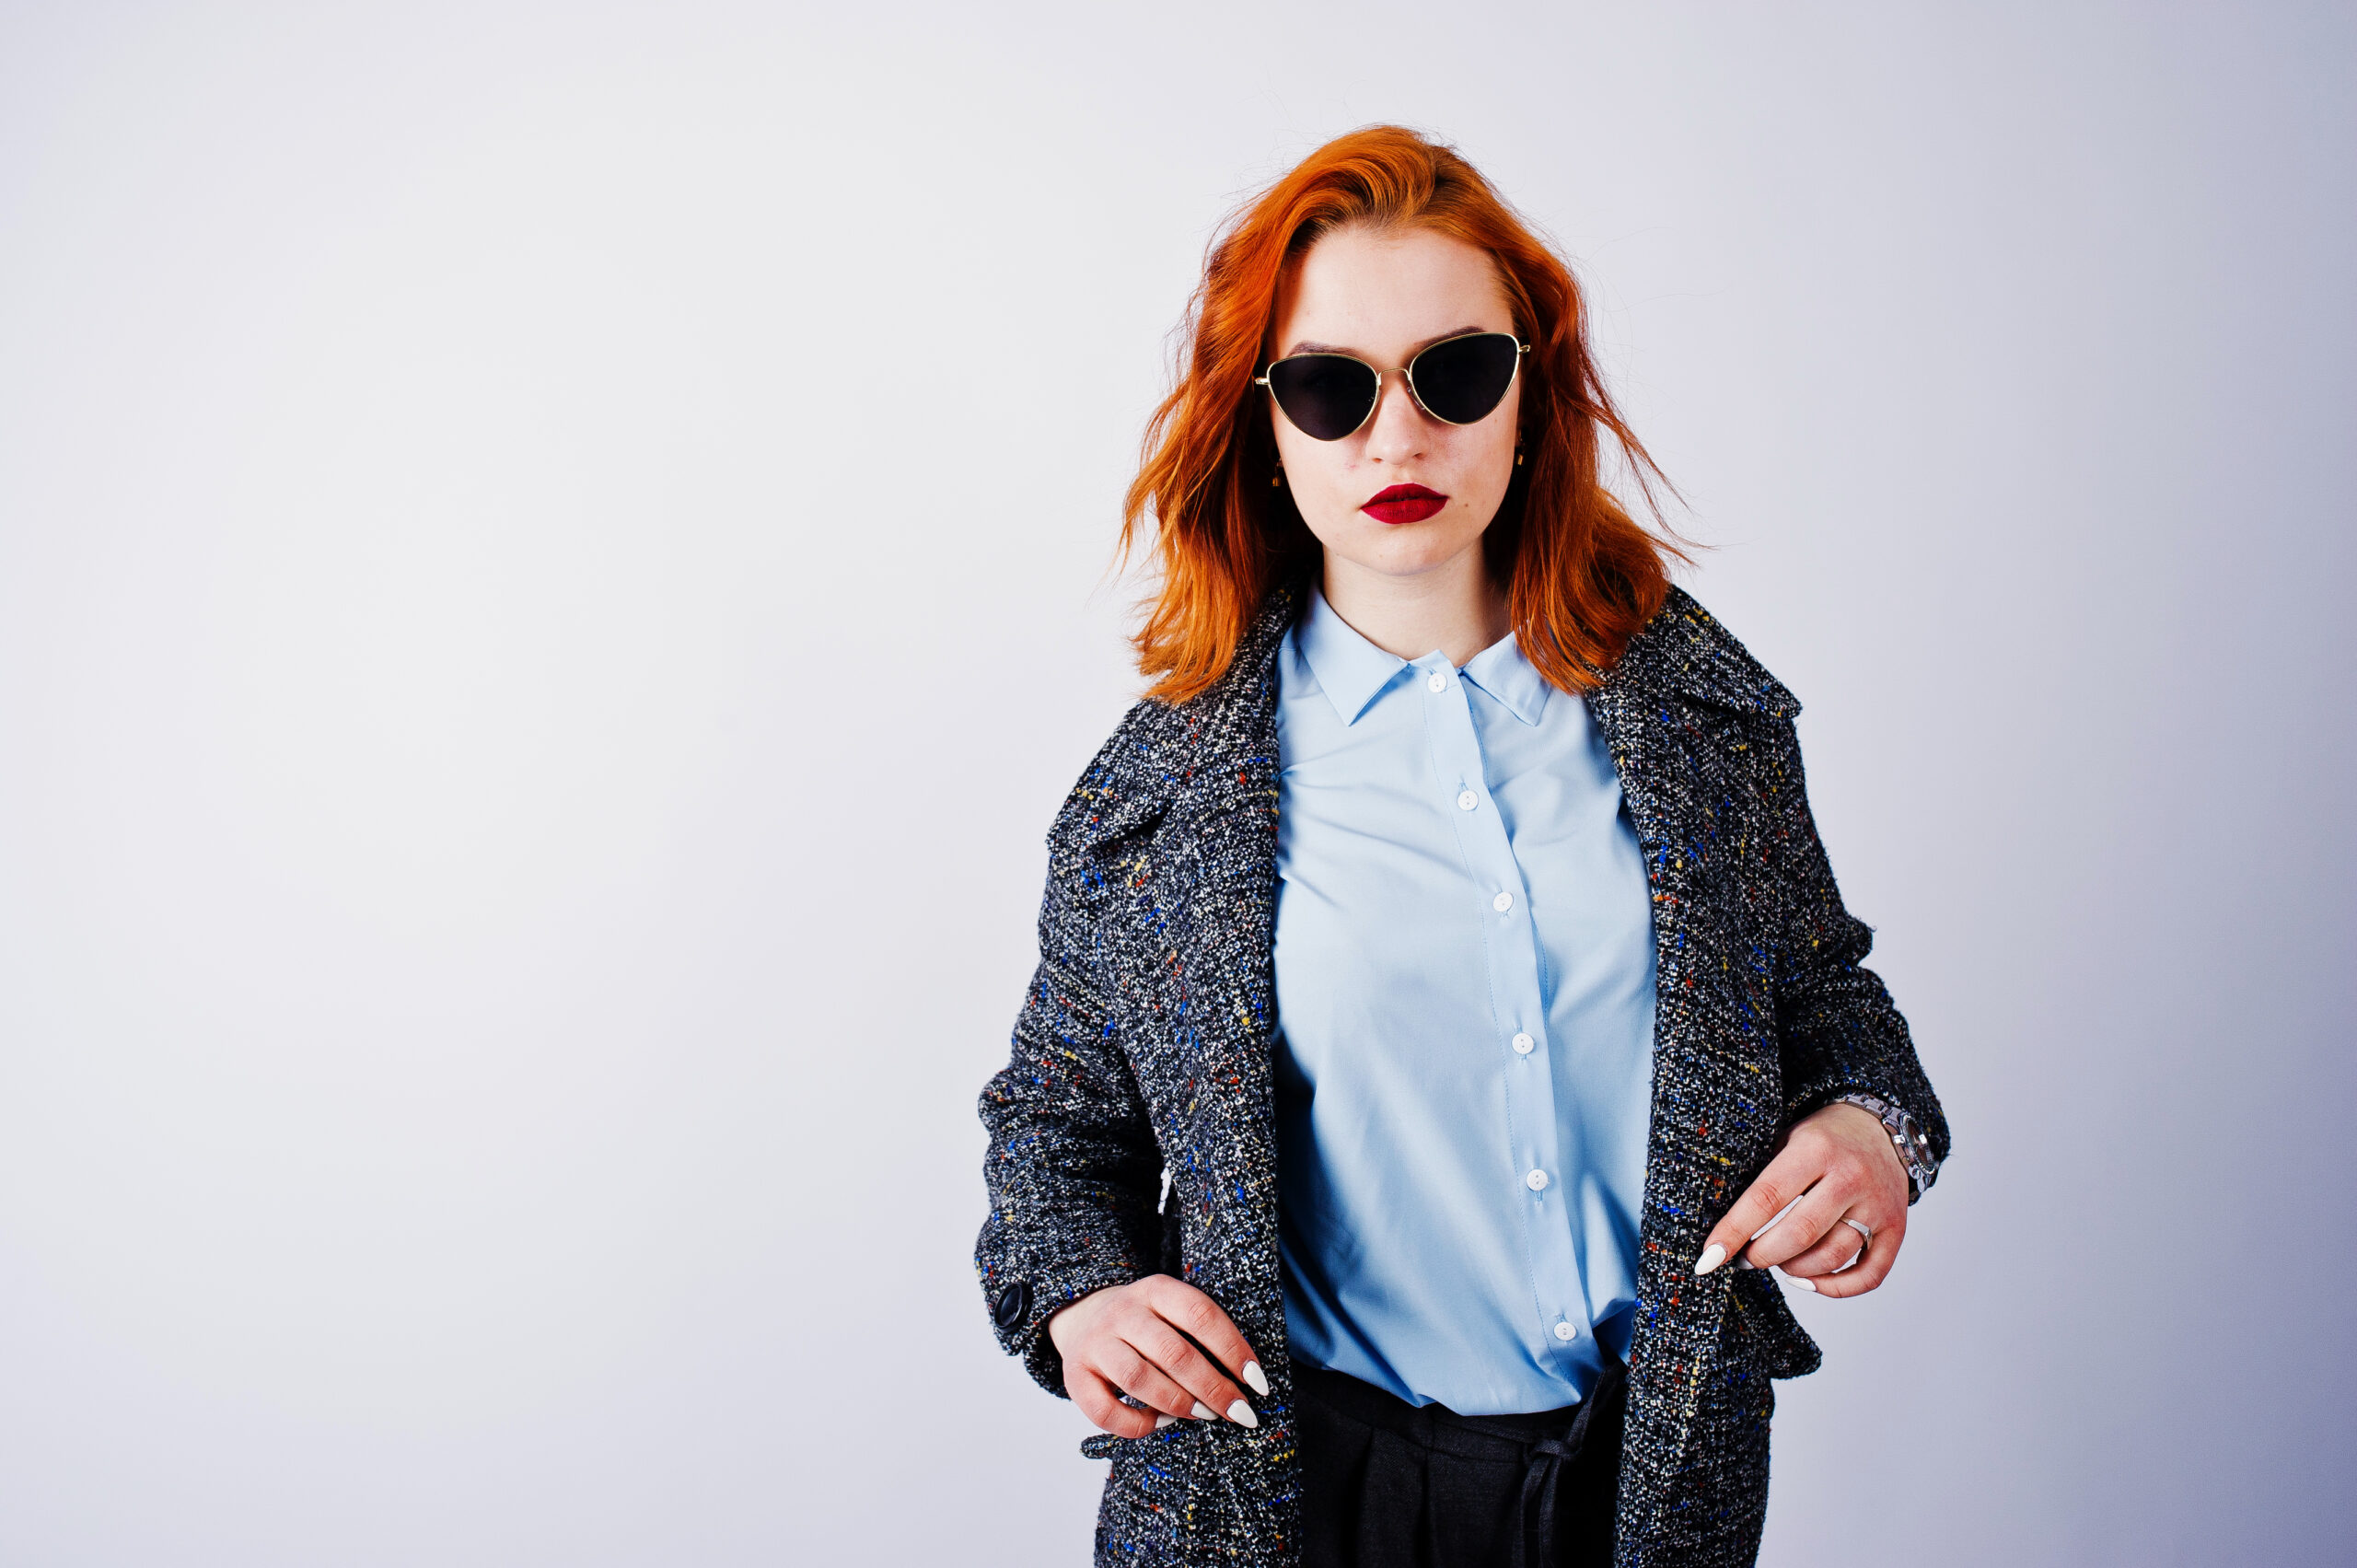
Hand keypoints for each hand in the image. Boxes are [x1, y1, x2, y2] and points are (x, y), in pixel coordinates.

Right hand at [1045, 1274, 1268, 1436]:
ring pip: (1139, 1378)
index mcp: (1155, 1290)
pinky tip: (1159, 1422)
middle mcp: (1123, 1312)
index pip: (1200, 1314)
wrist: (1083, 1316)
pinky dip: (1137, 1424)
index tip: (1257, 1383)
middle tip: (1238, 1412)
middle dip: (1213, 1387)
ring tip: (1205, 1415)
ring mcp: (1096, 1342)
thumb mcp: (1171, 1311)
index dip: (1233, 1349)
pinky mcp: (1075, 1375)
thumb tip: (1246, 1382)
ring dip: (1179, 1403)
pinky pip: (1105, 1409)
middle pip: (1173, 1352)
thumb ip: (1200, 1336)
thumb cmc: (1146, 1324)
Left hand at [1693, 1103, 1908, 1298]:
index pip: (1766, 1198)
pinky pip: (1869, 1275)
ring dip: (1794, 1270)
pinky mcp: (1896, 1228)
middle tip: (1743, 1260)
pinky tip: (1809, 1281)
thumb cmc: (1821, 1138)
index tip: (1707, 1259)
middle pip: (1799, 1233)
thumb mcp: (1786, 1138)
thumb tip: (1722, 1228)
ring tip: (1778, 1261)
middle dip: (1761, 1256)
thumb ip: (1761, 1177)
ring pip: (1831, 1257)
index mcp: (1815, 1149)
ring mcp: (1878, 1205)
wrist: (1880, 1127)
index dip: (1733, 1232)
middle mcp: (1851, 1177)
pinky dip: (1835, 1288)